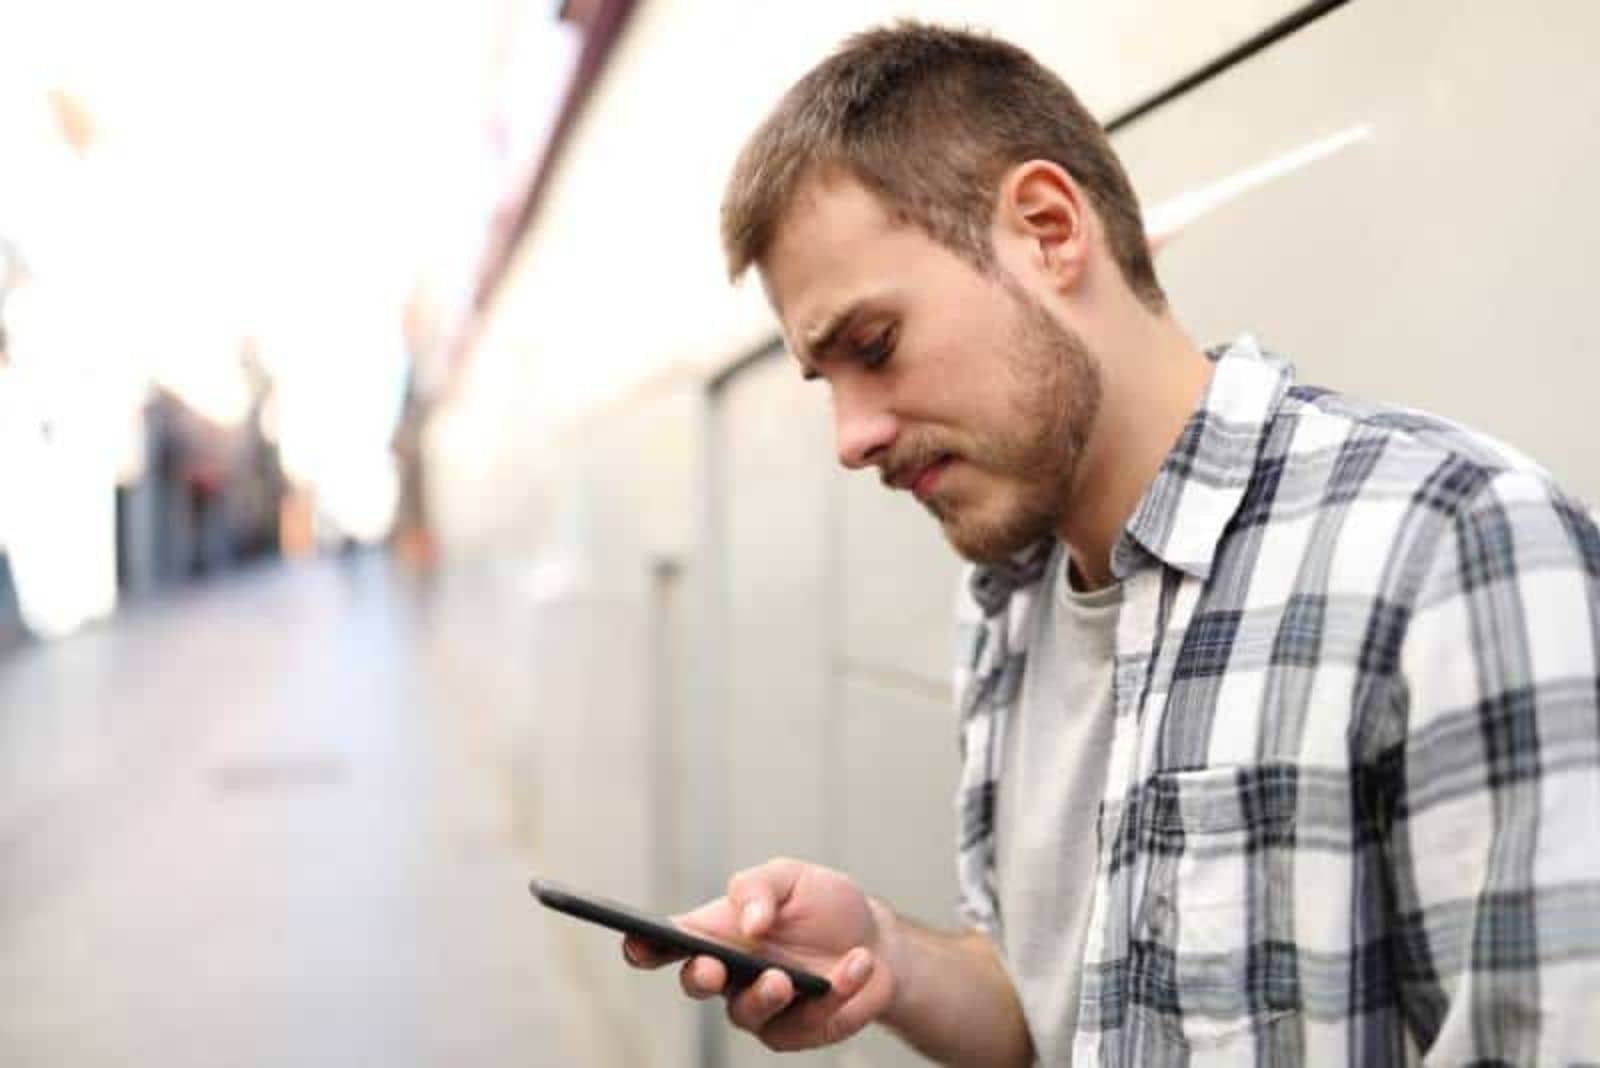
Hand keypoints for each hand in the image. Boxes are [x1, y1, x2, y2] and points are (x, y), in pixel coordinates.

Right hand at [622, 858, 897, 1050]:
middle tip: (714, 966)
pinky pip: (805, 1023)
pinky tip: (858, 964)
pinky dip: (836, 992)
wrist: (876, 940)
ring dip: (765, 995)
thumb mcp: (790, 877)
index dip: (642, 943)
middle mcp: (729, 973)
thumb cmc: (822, 906)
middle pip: (695, 983)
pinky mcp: (795, 1031)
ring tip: (788, 977)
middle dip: (700, 976)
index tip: (635, 939)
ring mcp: (759, 1006)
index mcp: (716, 932)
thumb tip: (749, 922)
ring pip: (745, 1013)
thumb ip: (760, 887)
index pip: (667, 941)